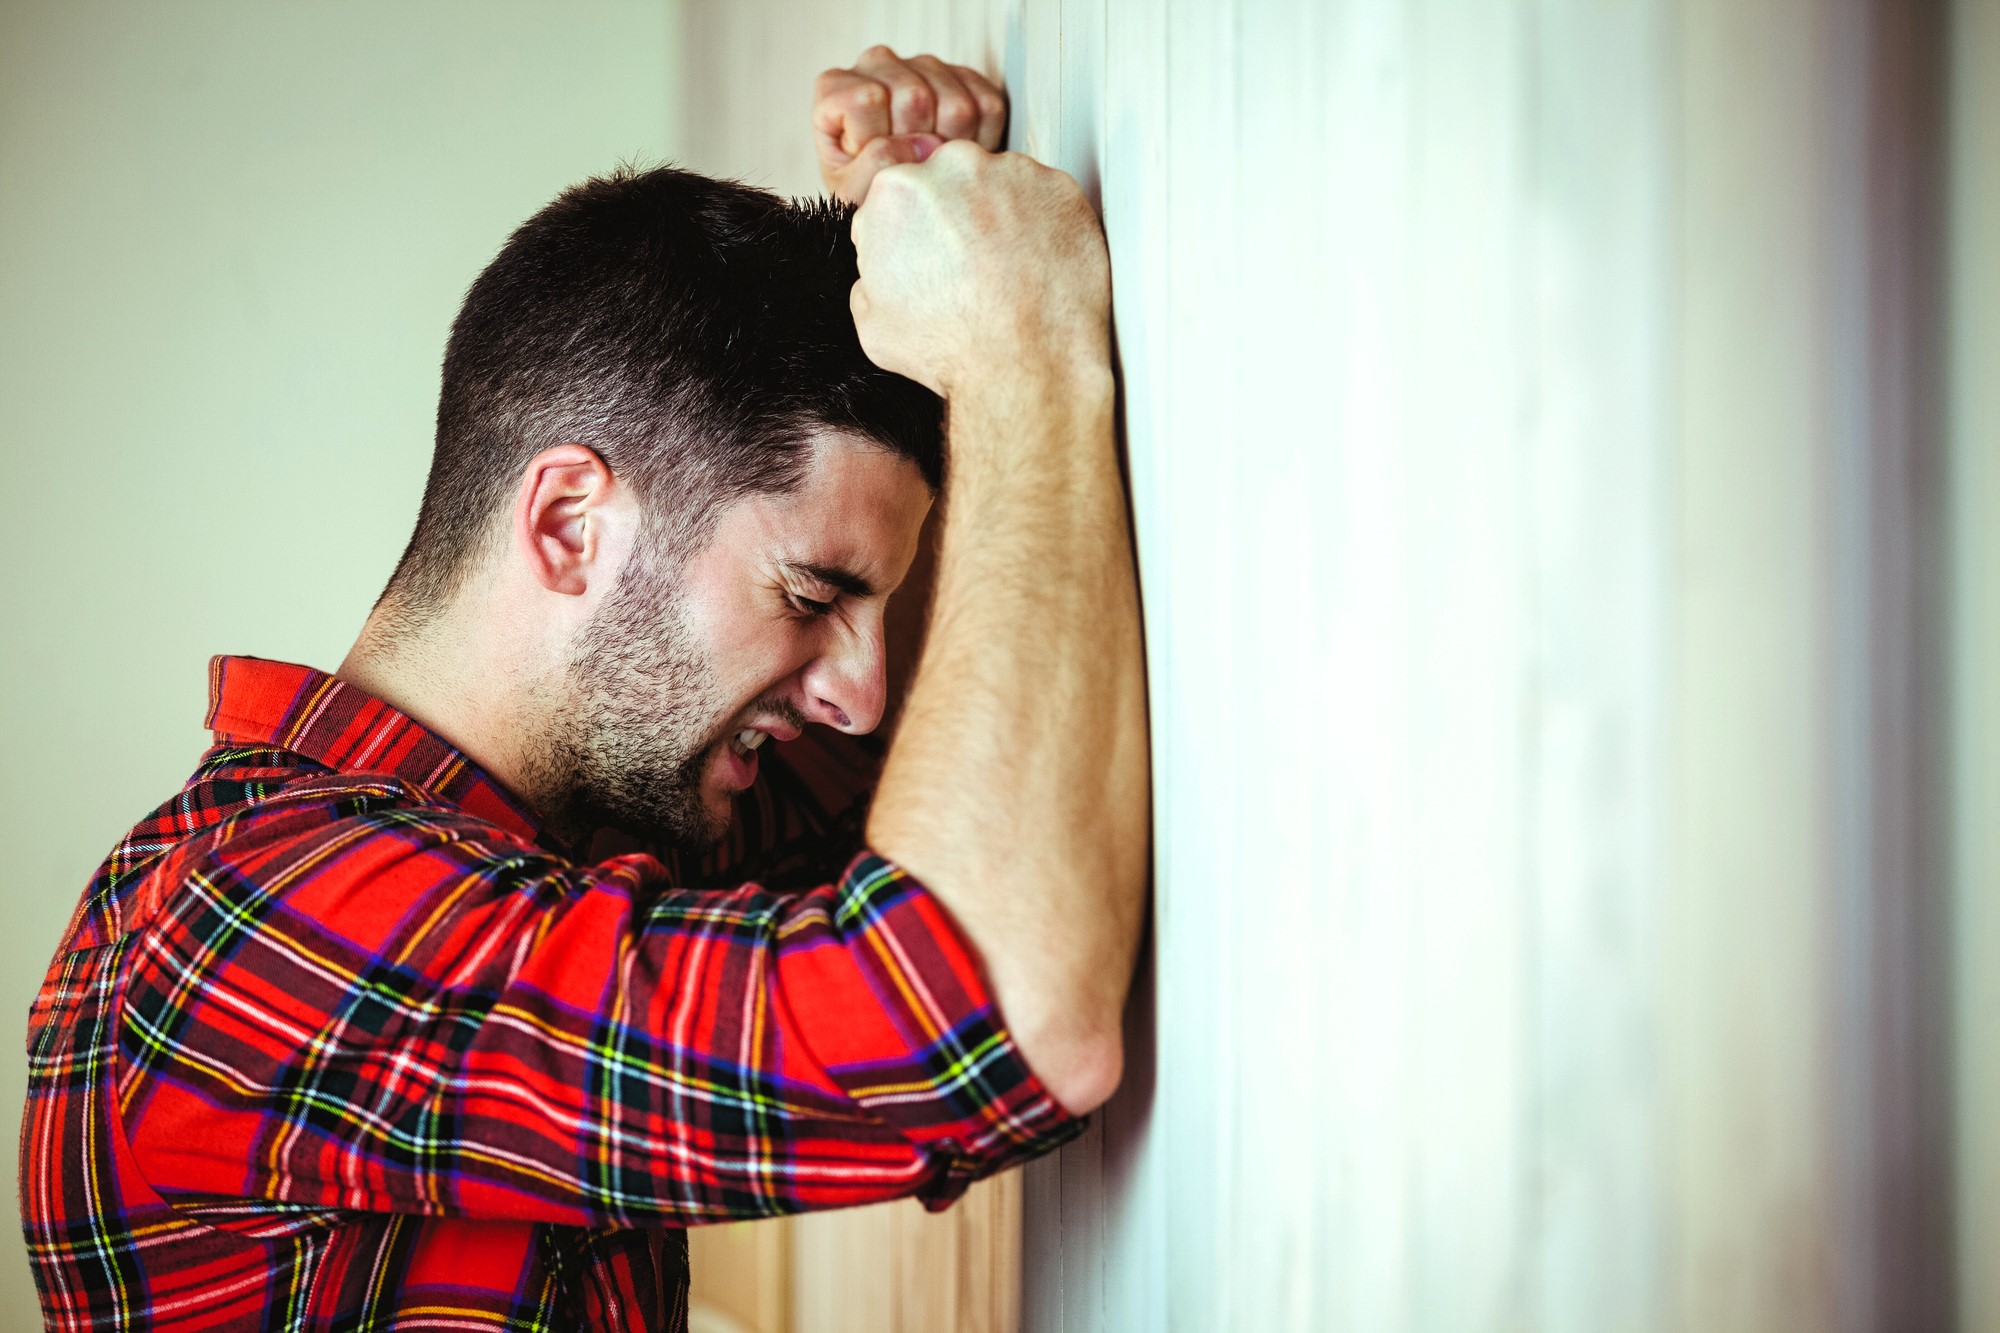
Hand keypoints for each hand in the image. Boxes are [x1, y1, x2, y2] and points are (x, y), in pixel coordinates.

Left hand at [814, 46, 1007, 205]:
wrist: (896, 196)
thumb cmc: (864, 193)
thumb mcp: (851, 195)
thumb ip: (874, 169)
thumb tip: (923, 146)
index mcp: (837, 87)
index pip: (869, 99)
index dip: (879, 141)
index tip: (874, 165)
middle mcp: (878, 64)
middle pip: (917, 99)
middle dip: (917, 148)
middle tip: (907, 169)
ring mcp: (923, 65)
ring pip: (958, 104)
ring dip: (950, 147)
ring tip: (929, 164)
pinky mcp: (964, 77)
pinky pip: (989, 107)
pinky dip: (981, 142)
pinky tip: (953, 154)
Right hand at [850, 140, 1109, 400]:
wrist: (1023, 369)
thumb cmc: (953, 351)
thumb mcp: (872, 322)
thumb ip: (869, 274)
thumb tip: (880, 266)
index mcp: (898, 192)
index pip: (899, 196)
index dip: (913, 229)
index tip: (929, 253)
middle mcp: (955, 168)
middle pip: (951, 180)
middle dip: (957, 214)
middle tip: (969, 264)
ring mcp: (1013, 174)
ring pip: (1000, 185)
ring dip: (1000, 215)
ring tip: (1005, 270)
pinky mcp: (1061, 189)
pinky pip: (1046, 198)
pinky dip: (1043, 224)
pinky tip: (1035, 265)